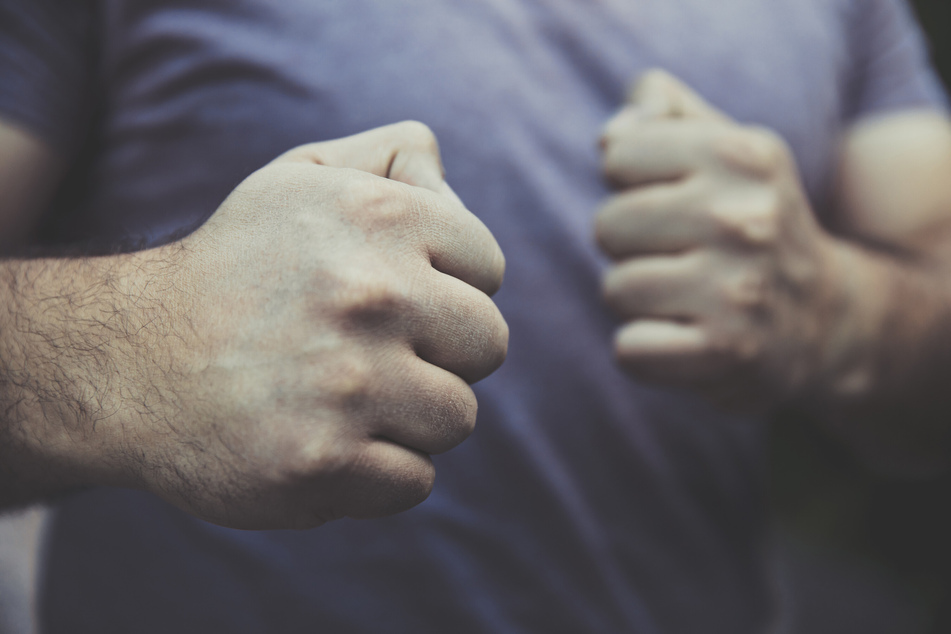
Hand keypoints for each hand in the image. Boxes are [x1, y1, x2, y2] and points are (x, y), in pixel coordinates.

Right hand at [117, 121, 506, 528]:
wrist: (130, 362)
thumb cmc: (237, 268)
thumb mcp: (301, 179)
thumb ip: (391, 158)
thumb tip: (449, 180)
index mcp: (378, 216)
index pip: (489, 267)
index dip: (448, 287)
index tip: (395, 296)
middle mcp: (370, 295)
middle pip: (487, 343)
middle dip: (441, 352)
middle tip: (373, 351)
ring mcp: (348, 385)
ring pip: (457, 417)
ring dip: (411, 417)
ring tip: (344, 398)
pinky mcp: (322, 464)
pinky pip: (415, 481)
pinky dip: (378, 474)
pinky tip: (325, 441)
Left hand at [596, 71, 838, 408]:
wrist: (826, 317)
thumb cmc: (747, 221)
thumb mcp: (726, 149)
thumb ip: (663, 115)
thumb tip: (611, 133)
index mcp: (741, 154)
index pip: (617, 153)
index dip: (631, 183)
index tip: (674, 202)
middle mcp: (746, 217)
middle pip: (607, 225)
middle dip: (629, 246)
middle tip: (680, 257)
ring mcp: (739, 288)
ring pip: (616, 289)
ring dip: (637, 301)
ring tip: (687, 297)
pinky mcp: (727, 351)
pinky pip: (630, 350)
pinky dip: (644, 352)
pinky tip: (685, 339)